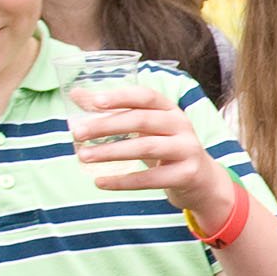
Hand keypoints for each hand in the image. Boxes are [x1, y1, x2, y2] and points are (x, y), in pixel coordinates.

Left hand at [71, 80, 233, 226]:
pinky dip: (122, 181)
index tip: (94, 102)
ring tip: (83, 156)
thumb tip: (76, 93)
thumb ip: (112, 111)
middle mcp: (181, 125)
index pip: (146, 96)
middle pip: (142, 120)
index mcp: (169, 109)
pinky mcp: (186, 174)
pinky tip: (100, 181)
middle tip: (78, 133)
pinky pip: (150, 179)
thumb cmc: (164, 146)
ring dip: (111, 152)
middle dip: (107, 126)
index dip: (121, 97)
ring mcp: (186, 149)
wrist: (201, 179)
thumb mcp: (144, 127)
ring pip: (146, 147)